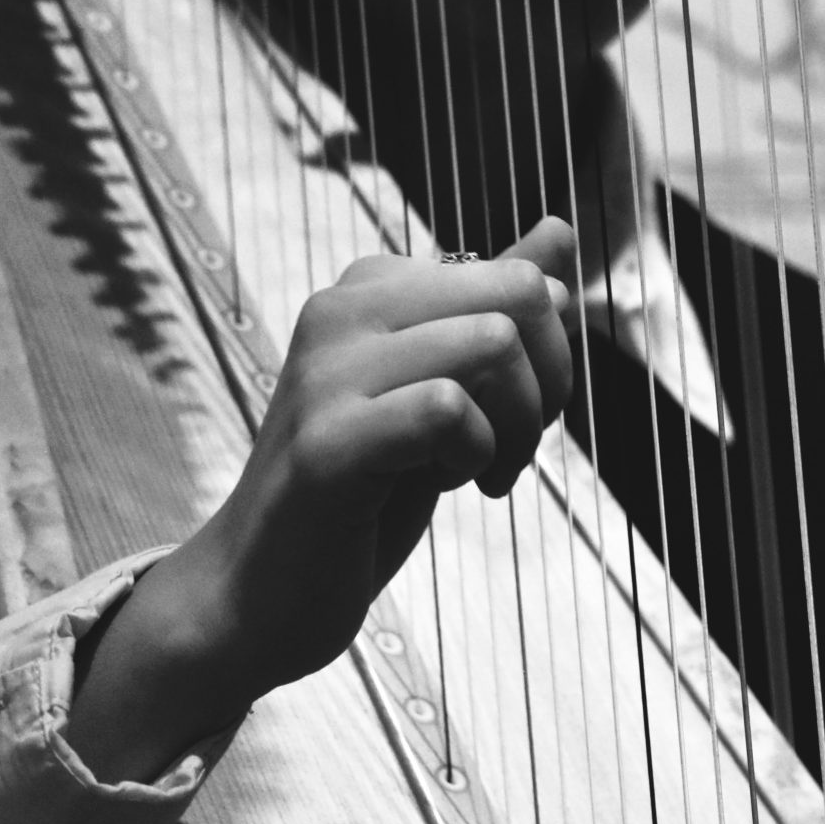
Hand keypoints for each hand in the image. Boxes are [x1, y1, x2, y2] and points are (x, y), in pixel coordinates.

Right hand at [66, 216, 577, 782]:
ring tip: (481, 473)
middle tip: (514, 446)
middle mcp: (340, 309)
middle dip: (549, 380)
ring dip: (518, 426)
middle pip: (519, 296)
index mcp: (369, 287)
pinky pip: (449, 409)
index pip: (523, 277)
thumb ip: (496, 308)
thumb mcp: (446, 389)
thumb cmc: (364, 493)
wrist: (264, 595)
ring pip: (494, 344)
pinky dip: (476, 454)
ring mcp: (326, 371)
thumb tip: (560, 228)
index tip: (514, 416)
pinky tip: (451, 486)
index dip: (551, 356)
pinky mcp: (326, 441)